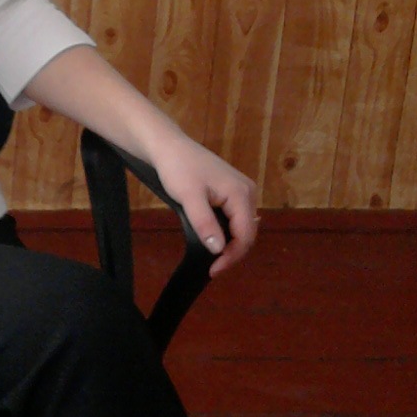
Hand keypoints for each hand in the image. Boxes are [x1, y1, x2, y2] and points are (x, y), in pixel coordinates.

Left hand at [144, 130, 259, 276]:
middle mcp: (248, 192)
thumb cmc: (178, 168)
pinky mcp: (232, 191)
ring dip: (230, 243)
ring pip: (242, 226)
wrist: (168, 146)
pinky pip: (235, 217)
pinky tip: (214, 240)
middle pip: (247, 232)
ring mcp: (241, 191)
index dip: (232, 256)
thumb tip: (219, 249)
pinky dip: (226, 232)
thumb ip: (205, 223)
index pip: (245, 235)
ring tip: (213, 258)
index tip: (213, 270)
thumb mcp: (189, 198)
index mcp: (241, 194)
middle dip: (232, 252)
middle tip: (212, 268)